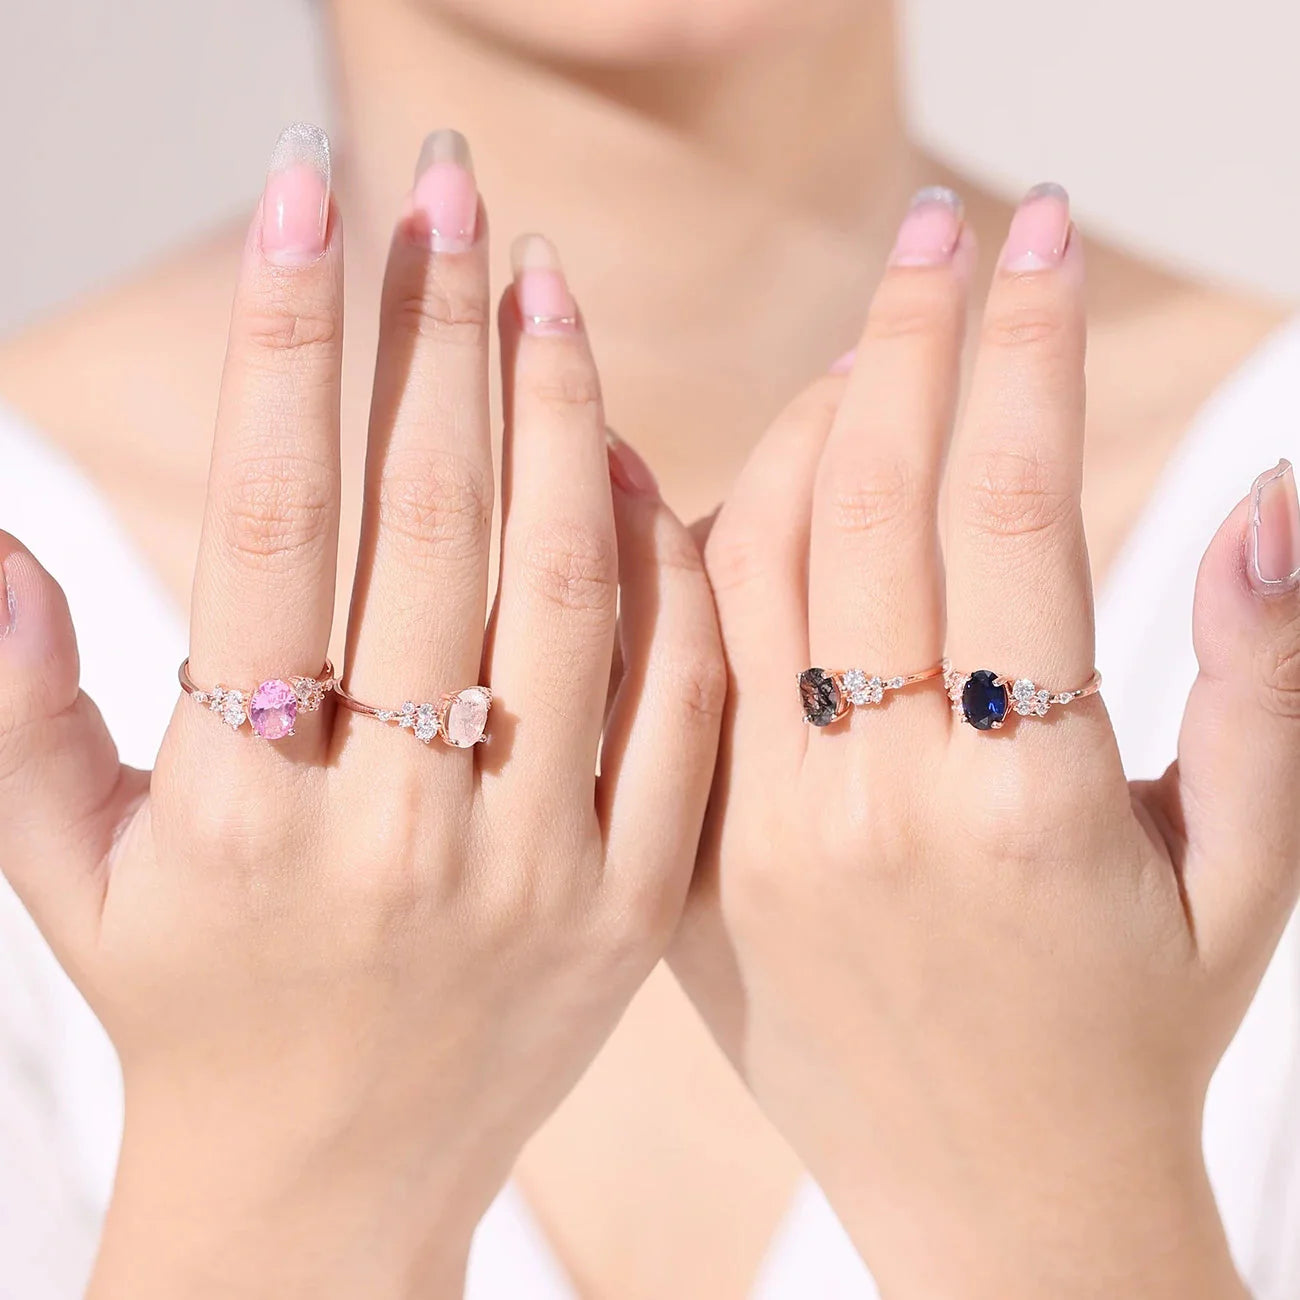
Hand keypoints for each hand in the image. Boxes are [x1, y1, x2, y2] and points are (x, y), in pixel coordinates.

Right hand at [0, 126, 721, 1298]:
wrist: (331, 1198)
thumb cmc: (194, 1014)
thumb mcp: (69, 874)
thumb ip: (18, 711)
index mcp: (240, 809)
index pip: (272, 522)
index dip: (289, 342)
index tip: (306, 194)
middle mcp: (398, 827)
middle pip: (438, 524)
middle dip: (443, 331)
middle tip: (456, 188)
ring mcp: (538, 866)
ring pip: (577, 590)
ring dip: (567, 414)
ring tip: (548, 285)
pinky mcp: (636, 901)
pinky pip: (681, 699)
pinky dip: (672, 567)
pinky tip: (639, 461)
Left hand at [677, 184, 1294, 1298]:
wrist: (1000, 1216)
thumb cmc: (1140, 1044)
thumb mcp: (1243, 871)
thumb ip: (1260, 678)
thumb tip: (1270, 489)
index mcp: (1032, 804)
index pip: (1014, 504)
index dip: (1025, 344)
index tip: (1038, 228)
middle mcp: (877, 808)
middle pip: (874, 504)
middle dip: (912, 340)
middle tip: (941, 230)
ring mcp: (762, 840)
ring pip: (753, 562)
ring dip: (806, 428)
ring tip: (866, 356)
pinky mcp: (694, 871)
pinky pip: (678, 665)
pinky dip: (693, 547)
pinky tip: (715, 465)